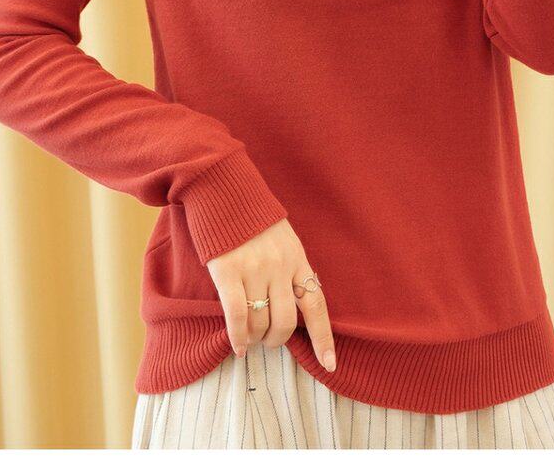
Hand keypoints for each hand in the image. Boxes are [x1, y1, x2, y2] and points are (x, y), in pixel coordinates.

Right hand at [206, 217, 336, 371]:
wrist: (222, 189)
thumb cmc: (250, 217)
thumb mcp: (282, 238)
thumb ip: (288, 267)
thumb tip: (291, 304)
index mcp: (297, 257)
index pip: (316, 303)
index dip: (323, 337)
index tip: (330, 364)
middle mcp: (280, 266)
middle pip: (287, 321)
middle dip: (277, 340)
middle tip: (267, 341)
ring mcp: (254, 268)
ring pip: (260, 321)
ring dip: (255, 338)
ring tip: (249, 338)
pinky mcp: (228, 271)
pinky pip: (237, 315)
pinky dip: (237, 337)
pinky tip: (238, 348)